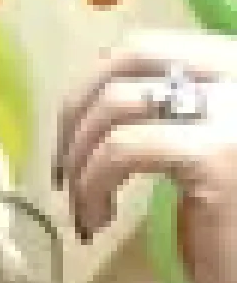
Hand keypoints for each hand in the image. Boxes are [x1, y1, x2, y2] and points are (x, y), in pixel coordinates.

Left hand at [55, 30, 236, 282]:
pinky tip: (96, 221)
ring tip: (82, 206)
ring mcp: (236, 114)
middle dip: (78, 109)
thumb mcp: (202, 155)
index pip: (147, 47)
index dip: (95, 85)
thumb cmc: (235, 235)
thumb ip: (167, 114)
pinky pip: (122, 149)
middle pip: (130, 57)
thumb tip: (95, 98)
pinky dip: (91, 182)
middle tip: (62, 166)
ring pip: (117, 103)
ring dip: (79, 156)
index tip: (74, 134)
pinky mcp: (218, 157)